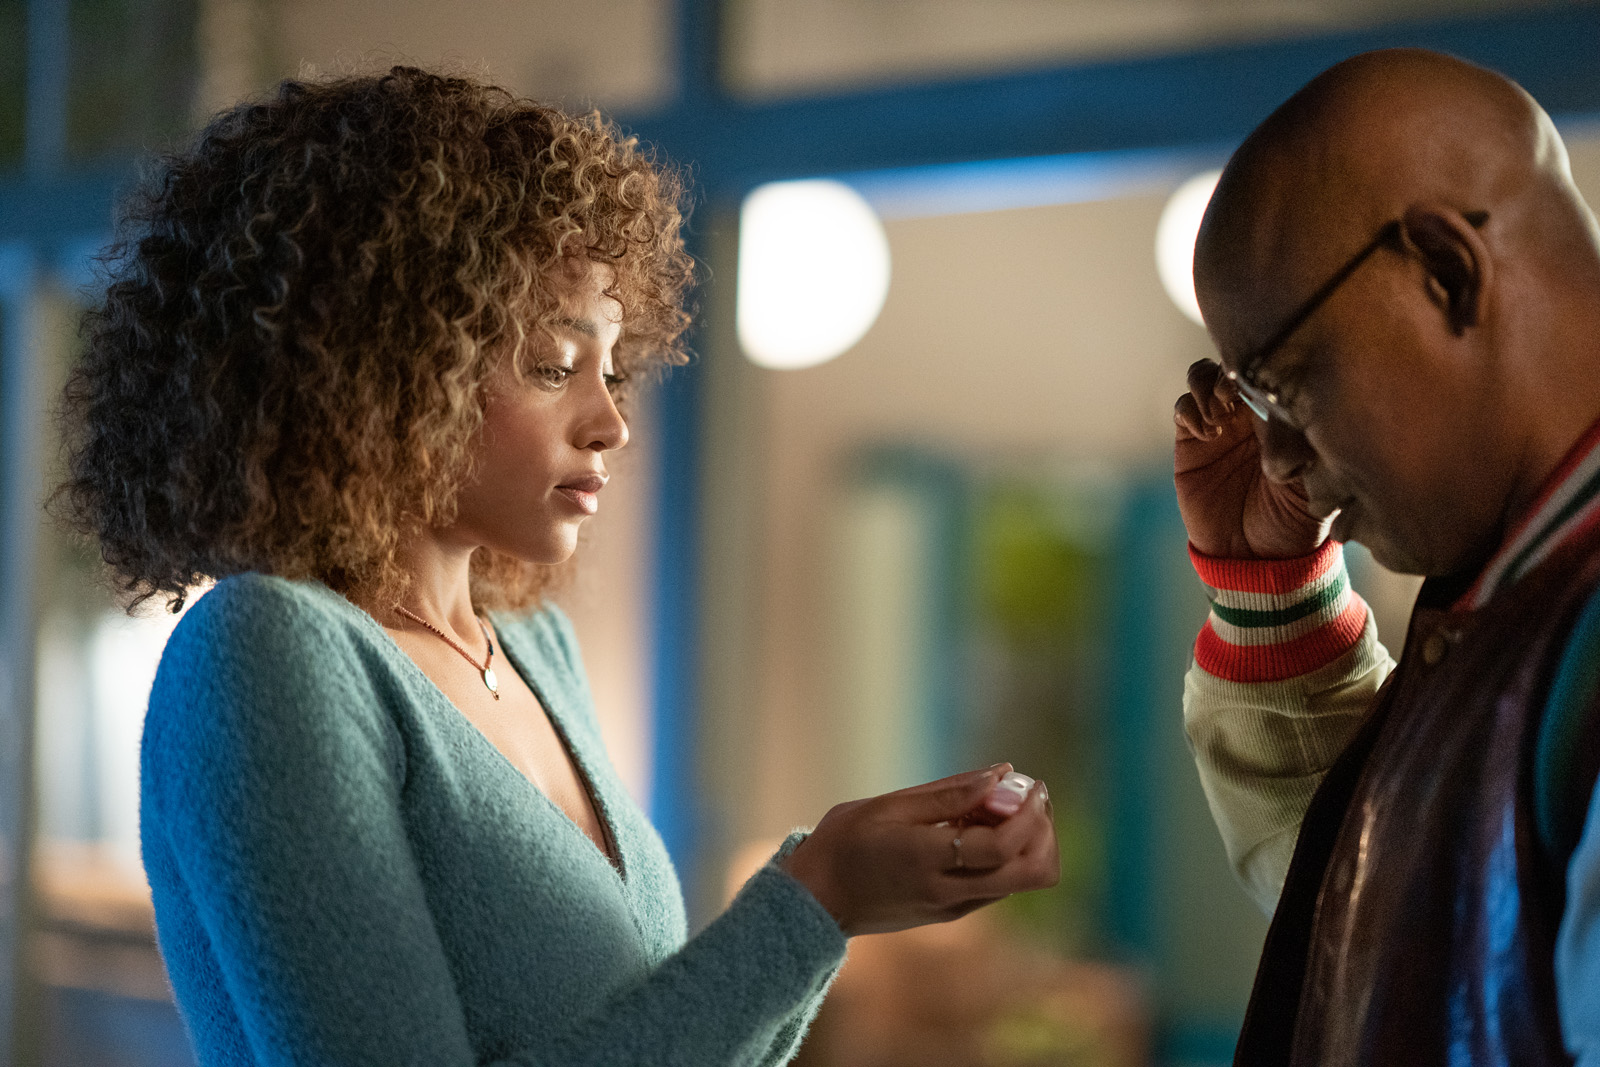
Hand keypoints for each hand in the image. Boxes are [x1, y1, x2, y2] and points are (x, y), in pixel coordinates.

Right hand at [779, 764, 1059, 936]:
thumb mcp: (890, 806)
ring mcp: (953, 908)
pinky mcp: (951, 912)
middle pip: (1032, 873)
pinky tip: (973, 826)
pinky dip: (1003, 854)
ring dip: (1026, 842)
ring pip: (1022, 881)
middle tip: (1024, 796)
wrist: (816, 899)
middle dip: (1042, 831)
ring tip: (994, 806)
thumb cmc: (844, 843)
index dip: (1029, 814)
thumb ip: (949, 793)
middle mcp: (949, 892)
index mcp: (929, 861)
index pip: (1003, 846)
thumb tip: (1000, 774)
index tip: (1031, 784)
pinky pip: (998, 884)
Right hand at [1173, 358, 1325, 559]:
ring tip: (1217, 415)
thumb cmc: (1294, 521)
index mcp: (1284, 417)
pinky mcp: (1190, 443)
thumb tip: (1284, 414)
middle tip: (1232, 397)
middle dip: (1229, 372)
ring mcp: (1219, 426)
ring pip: (1203, 377)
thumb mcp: (1314, 484)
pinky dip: (1190, 410)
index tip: (1259, 385)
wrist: (1255, 557)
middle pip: (1232, 365)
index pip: (1269, 373)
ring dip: (1207, 385)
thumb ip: (1303, 448)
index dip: (1260, 368)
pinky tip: (1207, 434)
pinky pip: (1183, 408)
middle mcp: (1250, 414)